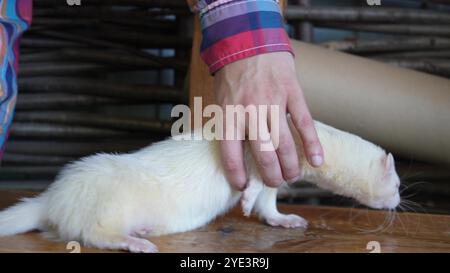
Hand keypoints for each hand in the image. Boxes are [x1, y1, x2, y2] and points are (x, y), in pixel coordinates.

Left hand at [214, 51, 323, 189]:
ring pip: (285, 144)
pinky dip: (313, 144)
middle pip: (263, 154)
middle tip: (274, 182)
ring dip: (291, 166)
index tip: (242, 186)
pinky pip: (305, 123)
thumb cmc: (233, 76)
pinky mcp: (292, 93)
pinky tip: (318, 160)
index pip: (231, 154)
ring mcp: (273, 102)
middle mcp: (251, 111)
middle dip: (270, 175)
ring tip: (292, 176)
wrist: (250, 42)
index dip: (237, 175)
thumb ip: (227, 126)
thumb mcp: (220, 101)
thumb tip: (234, 157)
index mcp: (229, 114)